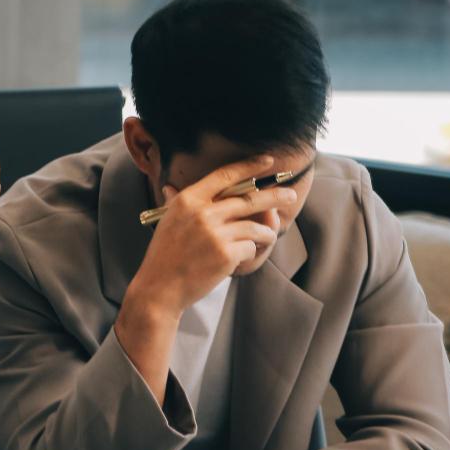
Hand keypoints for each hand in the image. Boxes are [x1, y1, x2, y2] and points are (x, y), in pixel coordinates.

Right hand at [129, 154, 295, 316]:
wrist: (160, 287)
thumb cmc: (164, 255)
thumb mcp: (167, 222)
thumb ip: (175, 203)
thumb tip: (170, 187)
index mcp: (188, 200)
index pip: (225, 175)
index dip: (249, 166)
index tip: (267, 161)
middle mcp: (203, 213)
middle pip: (249, 198)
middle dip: (275, 196)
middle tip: (290, 195)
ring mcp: (215, 234)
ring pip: (254, 227)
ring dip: (266, 233)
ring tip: (268, 238)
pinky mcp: (225, 255)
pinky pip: (250, 248)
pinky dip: (250, 253)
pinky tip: (242, 258)